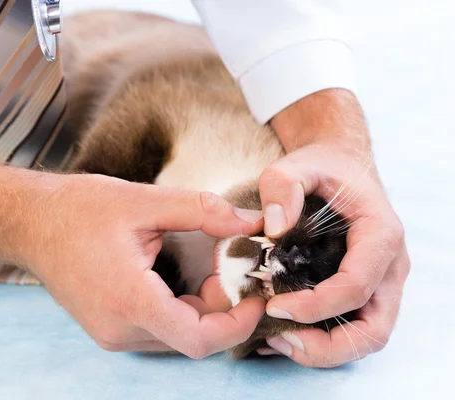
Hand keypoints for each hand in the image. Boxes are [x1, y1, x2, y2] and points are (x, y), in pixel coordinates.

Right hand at [0, 164, 265, 358]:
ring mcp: (112, 332)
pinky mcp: (109, 327)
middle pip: (193, 337)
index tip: (257, 295)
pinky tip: (185, 279)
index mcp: (130, 300)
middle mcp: (120, 327)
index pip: (199, 339)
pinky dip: (182, 310)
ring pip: (177, 336)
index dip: (238, 323)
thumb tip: (248, 222)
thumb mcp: (143, 201)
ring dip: (204, 310)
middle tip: (235, 267)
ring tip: (212, 269)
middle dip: (224, 308)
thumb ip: (201, 211)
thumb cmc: (78, 210)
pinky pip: (158, 329)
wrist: (30, 222)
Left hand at [256, 89, 409, 366]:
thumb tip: (273, 228)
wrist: (340, 167)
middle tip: (280, 339)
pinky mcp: (366, 291)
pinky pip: (351, 329)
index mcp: (380, 235)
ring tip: (278, 342)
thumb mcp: (296, 165)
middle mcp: (389, 266)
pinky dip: (322, 342)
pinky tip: (283, 336)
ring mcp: (381, 283)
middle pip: (372, 330)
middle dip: (326, 345)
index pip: (356, 286)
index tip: (274, 307)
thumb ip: (282, 187)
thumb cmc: (322, 168)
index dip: (316, 305)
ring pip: (365, 337)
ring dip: (324, 350)